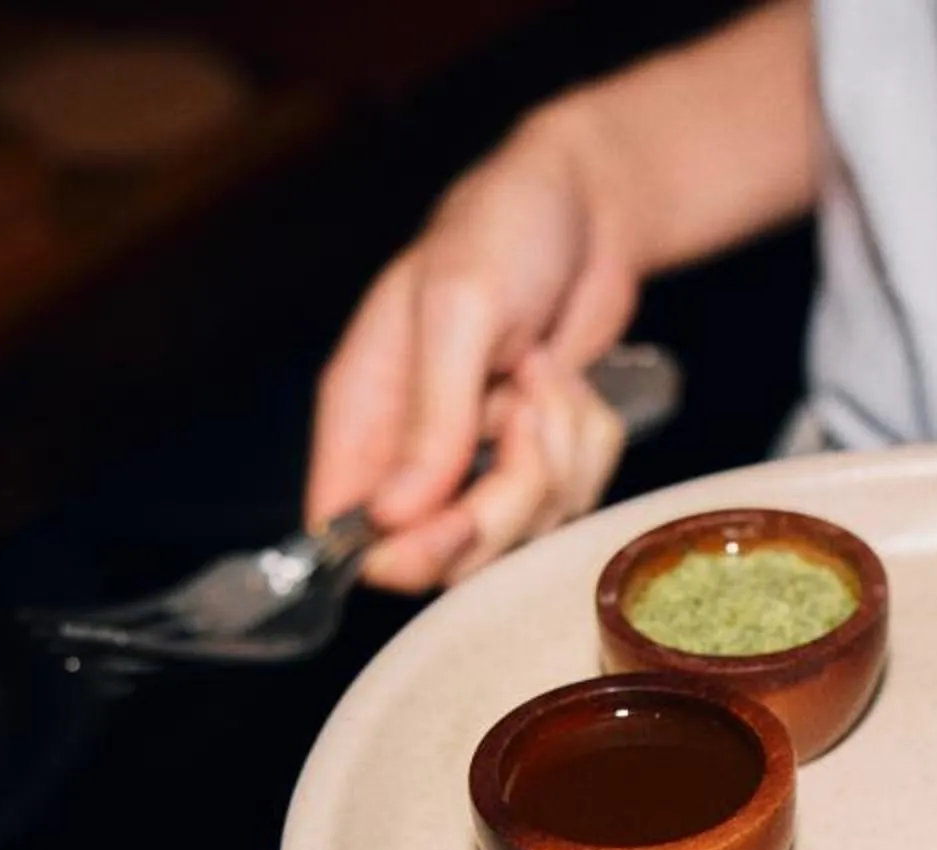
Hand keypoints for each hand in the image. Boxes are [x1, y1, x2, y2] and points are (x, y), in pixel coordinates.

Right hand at [308, 114, 640, 591]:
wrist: (588, 206)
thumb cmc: (502, 232)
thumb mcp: (459, 310)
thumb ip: (431, 416)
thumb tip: (393, 518)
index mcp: (362, 418)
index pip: (347, 533)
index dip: (401, 552)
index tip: (458, 520)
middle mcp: (412, 456)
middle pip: (446, 555)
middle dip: (506, 500)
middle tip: (527, 415)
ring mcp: (480, 466)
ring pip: (521, 535)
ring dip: (556, 456)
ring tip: (547, 373)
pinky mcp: (542, 464)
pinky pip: (576, 500)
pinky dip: (589, 443)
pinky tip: (570, 381)